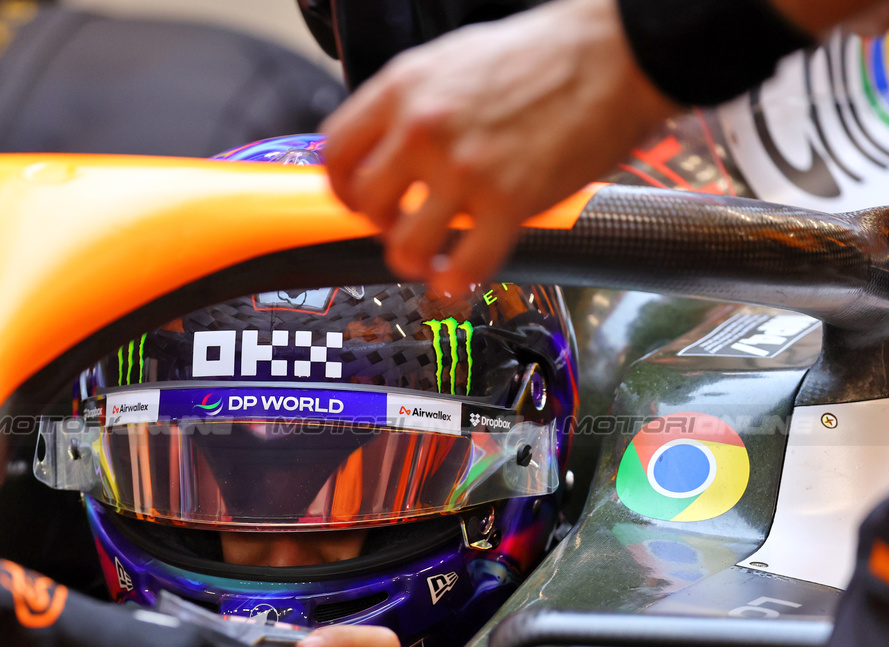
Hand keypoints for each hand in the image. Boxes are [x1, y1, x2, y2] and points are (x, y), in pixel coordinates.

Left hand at [321, 0, 676, 294]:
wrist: (616, 53)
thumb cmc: (544, 53)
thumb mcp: (453, 60)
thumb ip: (412, 103)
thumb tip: (386, 145)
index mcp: (403, 89)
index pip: (336, 153)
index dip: (341, 185)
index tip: (356, 197)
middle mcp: (423, 129)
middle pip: (364, 203)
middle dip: (378, 222)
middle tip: (401, 222)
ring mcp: (464, 169)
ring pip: (403, 245)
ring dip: (410, 259)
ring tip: (429, 254)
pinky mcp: (509, 204)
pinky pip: (464, 268)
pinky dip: (454, 285)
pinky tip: (456, 280)